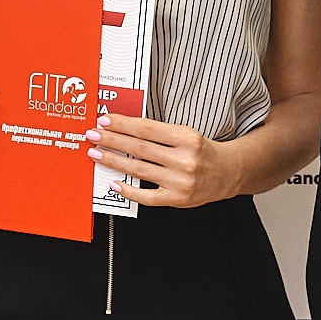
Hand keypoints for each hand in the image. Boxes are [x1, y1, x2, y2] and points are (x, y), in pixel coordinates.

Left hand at [86, 113, 242, 207]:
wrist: (227, 173)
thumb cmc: (203, 152)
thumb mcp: (187, 134)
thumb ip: (159, 132)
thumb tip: (124, 128)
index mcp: (188, 138)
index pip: (147, 129)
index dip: (123, 124)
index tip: (105, 120)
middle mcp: (185, 160)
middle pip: (139, 148)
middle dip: (112, 140)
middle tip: (93, 135)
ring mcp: (180, 182)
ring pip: (139, 170)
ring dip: (114, 161)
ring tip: (97, 154)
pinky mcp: (177, 199)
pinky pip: (146, 197)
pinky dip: (128, 190)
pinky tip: (114, 183)